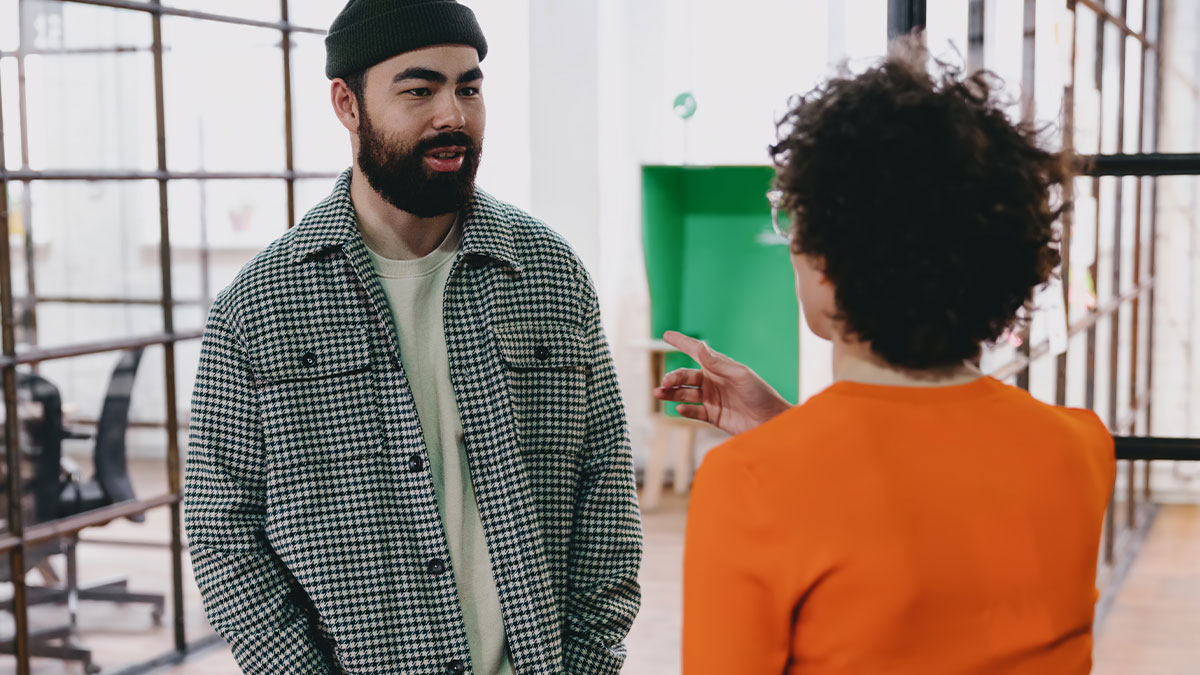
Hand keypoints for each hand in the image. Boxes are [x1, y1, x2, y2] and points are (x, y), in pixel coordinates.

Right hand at [652, 331, 791, 435]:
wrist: (771, 421)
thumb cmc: (761, 394)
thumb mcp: (740, 375)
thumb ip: (718, 363)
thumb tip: (700, 346)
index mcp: (719, 367)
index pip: (696, 352)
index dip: (681, 342)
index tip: (666, 334)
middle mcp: (713, 381)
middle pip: (686, 376)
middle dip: (673, 377)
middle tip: (665, 383)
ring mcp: (712, 398)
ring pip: (684, 393)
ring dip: (671, 393)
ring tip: (659, 393)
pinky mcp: (713, 415)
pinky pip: (694, 411)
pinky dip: (685, 410)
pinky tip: (680, 408)